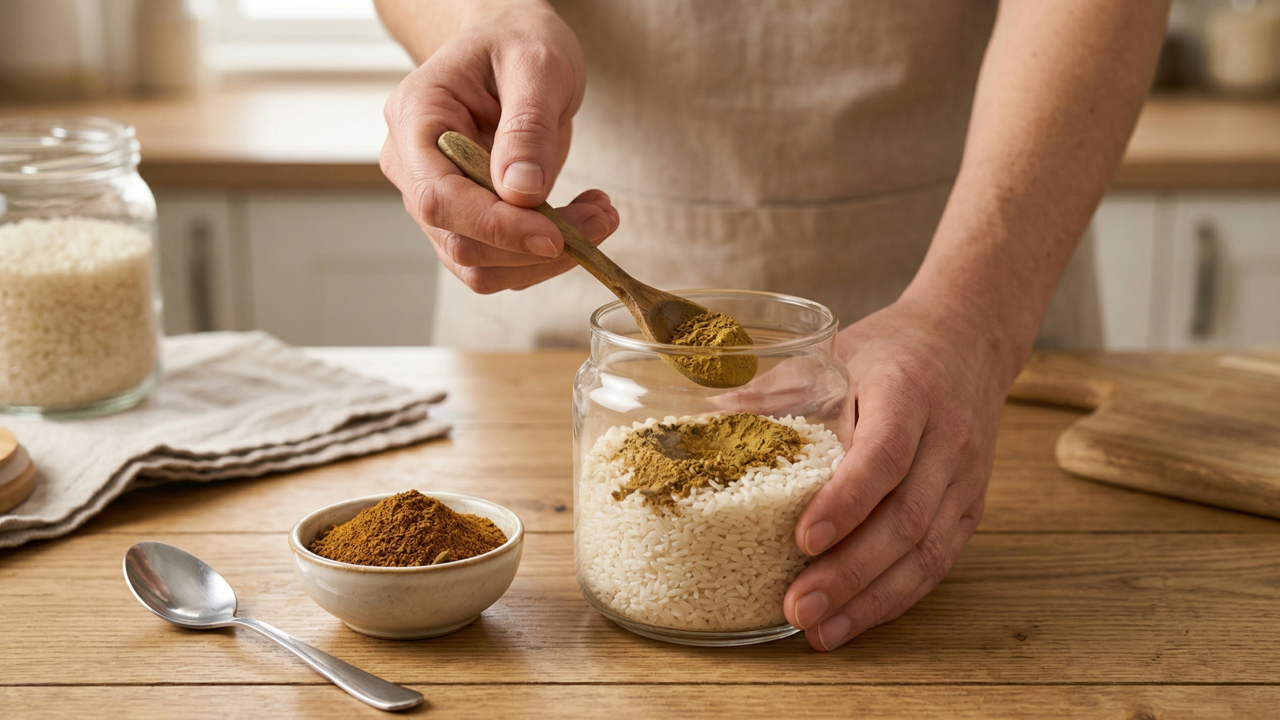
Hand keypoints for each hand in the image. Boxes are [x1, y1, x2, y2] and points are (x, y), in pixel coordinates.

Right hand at [380, 5, 619, 293]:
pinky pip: (499, 260)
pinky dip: (544, 255)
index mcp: (415, 119)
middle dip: (535, 247)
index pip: (438, 197)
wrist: (509, 43)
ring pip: (480, 264)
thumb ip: (528, 126)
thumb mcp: (536, 64)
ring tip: (600, 215)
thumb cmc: (517, 41)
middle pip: (460, 241)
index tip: (555, 237)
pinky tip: (582, 218)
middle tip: (603, 218)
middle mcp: (413, 166)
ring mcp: (436, 198)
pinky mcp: (467, 218)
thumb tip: (521, 193)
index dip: (496, 227)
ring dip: (545, 259)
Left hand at [782, 293, 1018, 650]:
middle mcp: (948, 440)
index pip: (884, 455)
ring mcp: (966, 480)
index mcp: (909, 393)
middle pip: (906, 517)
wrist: (967, 341)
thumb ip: (774, 393)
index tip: (804, 539)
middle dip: (850, 571)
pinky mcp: (971, 509)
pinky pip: (938, 563)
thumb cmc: (888, 351)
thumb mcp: (832, 353)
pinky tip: (855, 621)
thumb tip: (704, 422)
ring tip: (820, 631)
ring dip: (872, 600)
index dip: (847, 501)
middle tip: (798, 606)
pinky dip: (896, 598)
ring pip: (927, 552)